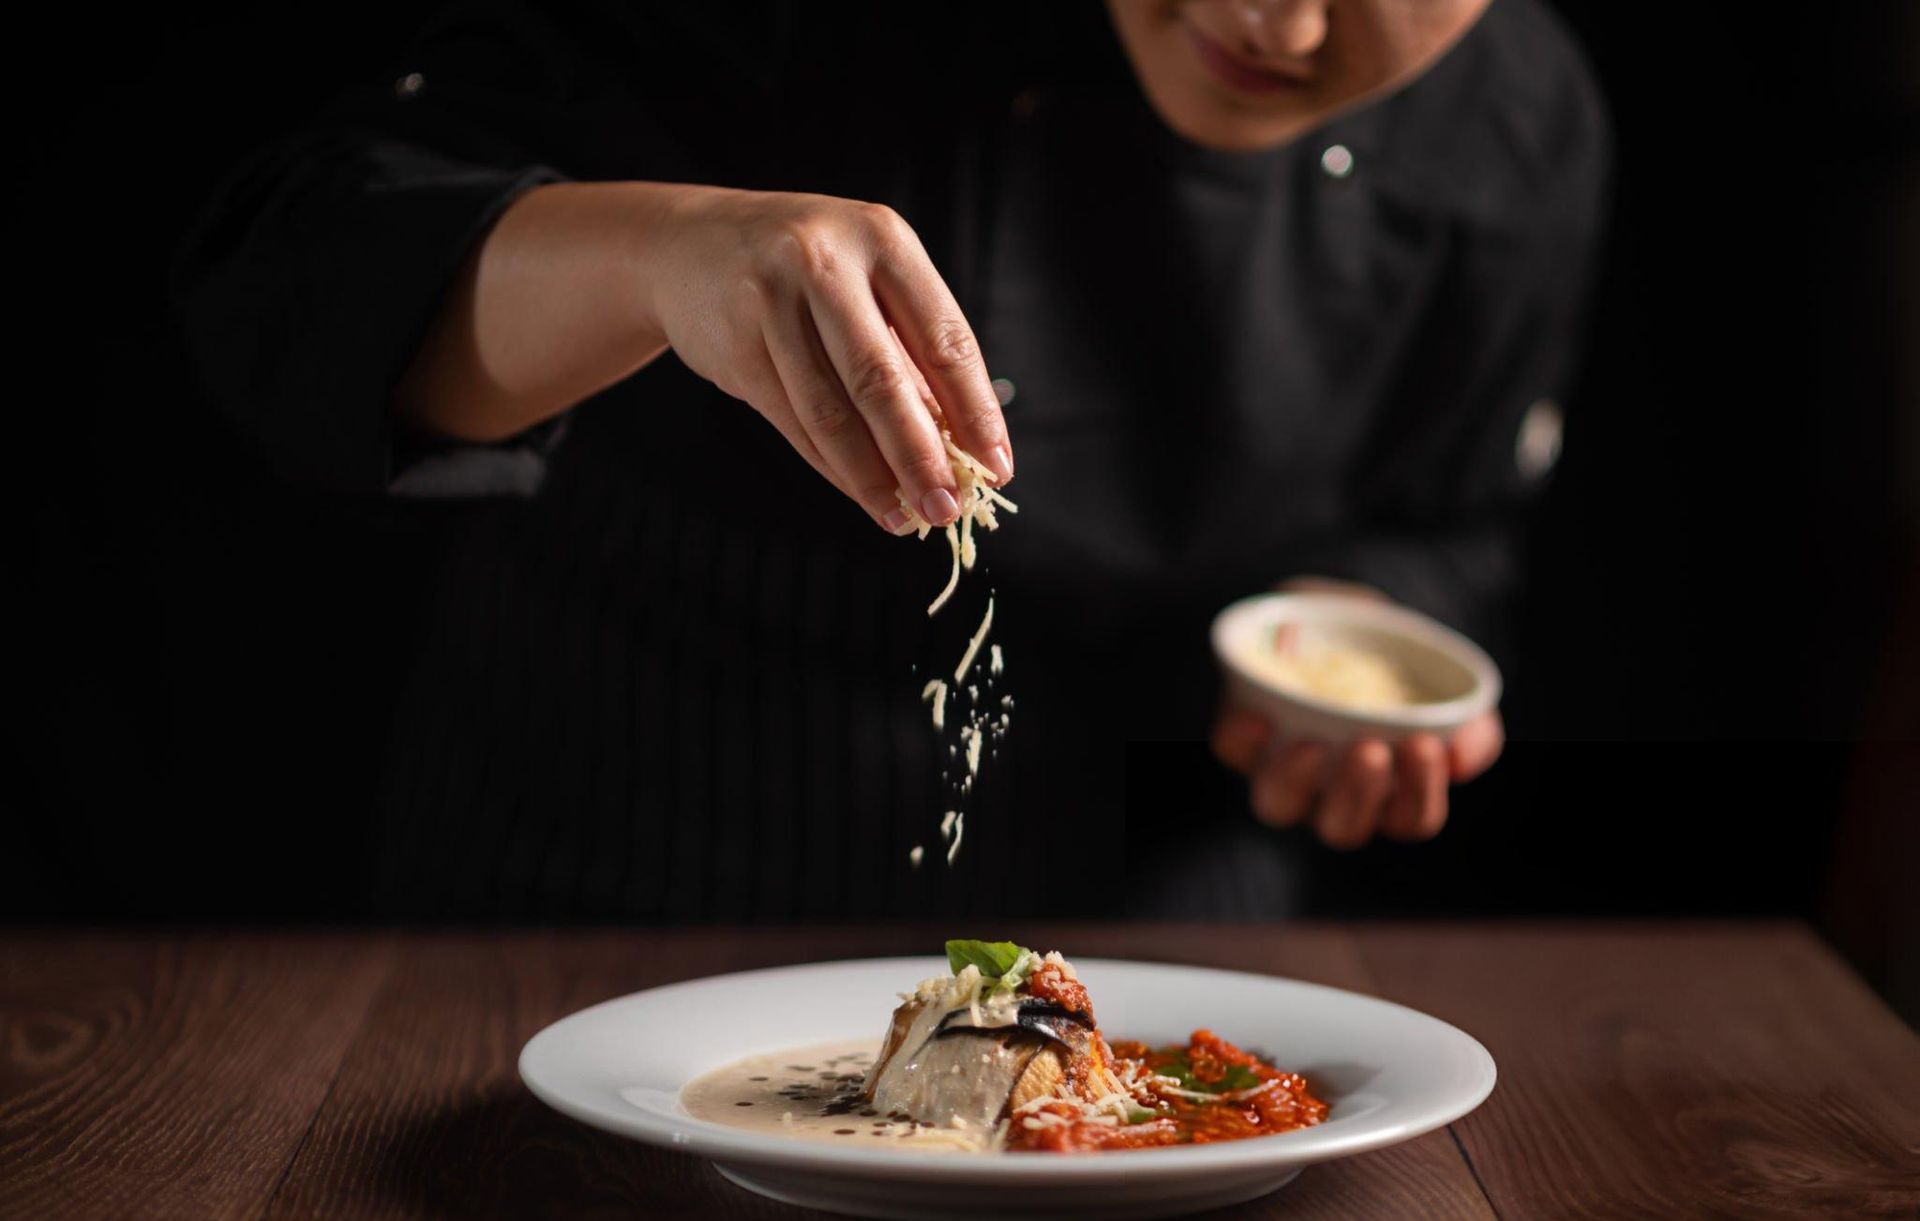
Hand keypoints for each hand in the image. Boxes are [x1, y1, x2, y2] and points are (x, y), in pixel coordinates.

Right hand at [638, 185, 1011, 530]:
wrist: (684, 245)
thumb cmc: (804, 270)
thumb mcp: (866, 281)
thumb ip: (910, 351)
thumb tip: (958, 446)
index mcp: (881, 238)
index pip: (944, 337)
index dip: (975, 410)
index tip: (997, 467)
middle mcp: (824, 263)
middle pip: (881, 380)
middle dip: (920, 456)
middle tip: (947, 509)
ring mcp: (770, 303)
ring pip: (830, 411)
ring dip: (872, 476)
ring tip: (903, 518)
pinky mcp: (734, 346)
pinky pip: (792, 422)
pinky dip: (831, 466)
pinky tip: (861, 494)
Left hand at [1209, 578, 1503, 848]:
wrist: (1335, 610)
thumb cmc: (1397, 653)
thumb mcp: (1440, 672)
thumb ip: (1460, 710)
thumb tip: (1460, 754)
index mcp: (1390, 786)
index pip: (1410, 819)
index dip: (1418, 797)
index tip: (1428, 747)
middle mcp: (1330, 790)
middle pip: (1342, 827)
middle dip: (1356, 795)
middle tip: (1372, 750)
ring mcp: (1280, 765)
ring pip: (1279, 804)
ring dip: (1297, 780)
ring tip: (1315, 745)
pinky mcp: (1239, 733)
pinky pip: (1231, 749)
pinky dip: (1242, 738)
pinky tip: (1258, 716)